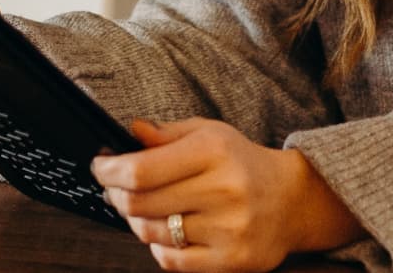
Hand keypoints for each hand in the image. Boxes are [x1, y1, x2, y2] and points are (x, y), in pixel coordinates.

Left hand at [90, 118, 364, 271]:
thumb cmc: (242, 163)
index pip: (141, 169)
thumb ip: (167, 134)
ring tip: (145, 209)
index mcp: (215, 151)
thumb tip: (130, 132)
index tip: (100, 167)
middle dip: (115, 195)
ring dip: (136, 221)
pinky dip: (159, 246)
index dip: (109, 171)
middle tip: (114, 189)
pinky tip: (168, 230)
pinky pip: (170, 260)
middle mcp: (223, 189)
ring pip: (151, 233)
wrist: (292, 200)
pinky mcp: (231, 260)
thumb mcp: (210, 134)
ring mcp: (228, 228)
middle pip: (139, 204)